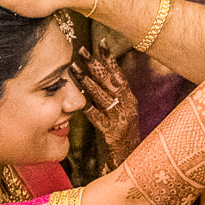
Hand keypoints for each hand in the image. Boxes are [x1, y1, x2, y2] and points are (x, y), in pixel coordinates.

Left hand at [72, 45, 138, 165]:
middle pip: (111, 81)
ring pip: (103, 96)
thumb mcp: (117, 113)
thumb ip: (108, 97)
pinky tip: (77, 100)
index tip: (100, 42)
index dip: (110, 58)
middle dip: (96, 64)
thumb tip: (92, 78)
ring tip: (74, 68)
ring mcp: (122, 119)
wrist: (130, 162)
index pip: (119, 74)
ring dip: (88, 81)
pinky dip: (89, 108)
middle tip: (82, 49)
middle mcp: (128, 106)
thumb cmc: (120, 137)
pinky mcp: (114, 133)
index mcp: (129, 99)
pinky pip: (99, 117)